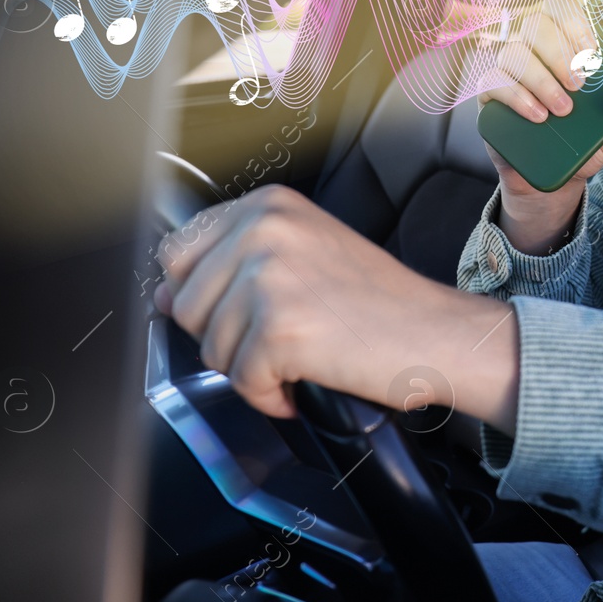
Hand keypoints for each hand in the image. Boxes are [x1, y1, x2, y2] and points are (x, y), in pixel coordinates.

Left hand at [152, 185, 519, 429]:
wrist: (438, 333)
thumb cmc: (382, 303)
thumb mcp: (306, 254)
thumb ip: (235, 262)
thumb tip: (163, 294)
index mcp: (268, 206)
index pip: (180, 250)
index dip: (201, 293)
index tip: (239, 309)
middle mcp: (264, 230)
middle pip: (185, 303)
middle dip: (226, 335)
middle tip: (282, 337)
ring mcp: (269, 277)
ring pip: (209, 347)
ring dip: (251, 367)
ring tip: (302, 356)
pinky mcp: (278, 329)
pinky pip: (242, 381)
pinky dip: (272, 395)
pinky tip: (308, 379)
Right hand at [478, 0, 602, 252]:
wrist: (550, 179)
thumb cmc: (582, 144)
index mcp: (566, 45)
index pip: (560, 6)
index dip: (574, 20)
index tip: (590, 52)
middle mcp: (534, 50)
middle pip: (536, 23)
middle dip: (559, 52)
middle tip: (578, 86)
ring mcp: (509, 71)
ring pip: (514, 52)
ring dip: (540, 79)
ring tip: (561, 111)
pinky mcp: (490, 95)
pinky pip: (493, 81)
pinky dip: (517, 96)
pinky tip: (537, 116)